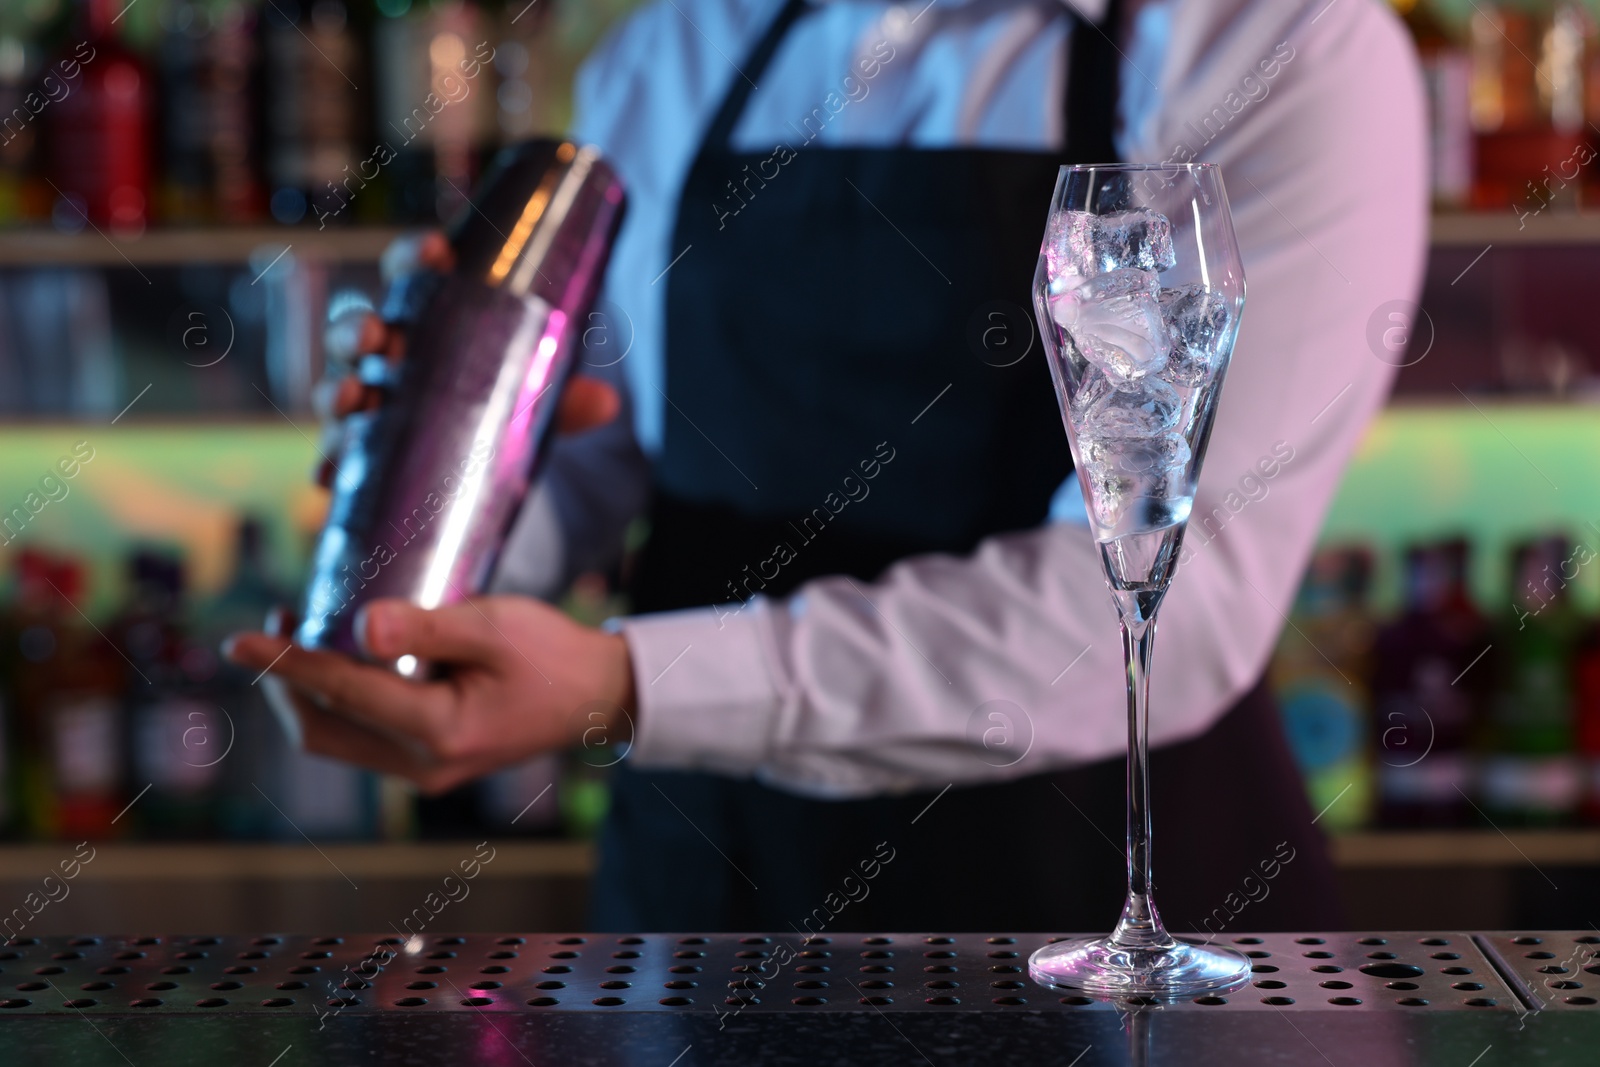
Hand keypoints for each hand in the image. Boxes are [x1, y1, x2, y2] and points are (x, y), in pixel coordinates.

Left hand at [223, 597, 636, 793]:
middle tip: (273, 629)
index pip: (342, 694)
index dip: (286, 665)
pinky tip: (342, 665)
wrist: (599, 698)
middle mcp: (425, 765)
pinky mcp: (431, 764)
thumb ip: (427, 625)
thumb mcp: (497, 625)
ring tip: (300, 638)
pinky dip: (338, 706)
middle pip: (322, 732)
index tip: (240, 641)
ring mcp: (427, 772)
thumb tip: (359, 624)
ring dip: (307, 697)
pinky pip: (362, 741)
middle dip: (284, 685)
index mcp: (440, 730)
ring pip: (337, 741)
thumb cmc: (555, 655)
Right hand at [314, 231, 621, 486]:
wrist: (480, 461)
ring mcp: (367, 401)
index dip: (415, 257)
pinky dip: (330, 464)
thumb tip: (608, 403)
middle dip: (358, 328)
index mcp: (427, 317)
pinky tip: (330, 472)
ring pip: (340, 388)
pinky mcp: (360, 453)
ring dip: (336, 390)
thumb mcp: (538, 396)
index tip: (435, 251)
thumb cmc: (501, 401)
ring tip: (350, 396)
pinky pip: (336, 458)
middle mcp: (387, 354)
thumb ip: (566, 399)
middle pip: (359, 330)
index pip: (413, 273)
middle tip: (374, 335)